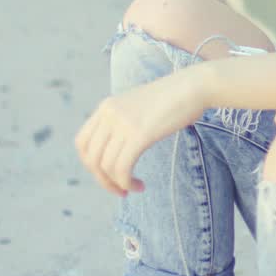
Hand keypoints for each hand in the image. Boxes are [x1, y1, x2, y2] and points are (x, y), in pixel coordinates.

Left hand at [75, 68, 205, 195]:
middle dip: (102, 179)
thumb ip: (124, 121)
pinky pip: (122, 167)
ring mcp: (123, 123)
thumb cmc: (174, 98)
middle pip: (90, 157)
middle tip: (119, 189)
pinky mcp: (139, 134)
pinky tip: (140, 185)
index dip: (90, 164)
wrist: (194, 86)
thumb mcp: (139, 106)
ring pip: (106, 166)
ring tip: (132, 188)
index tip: (107, 173)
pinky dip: (126, 182)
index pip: (81, 142)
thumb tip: (119, 147)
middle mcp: (109, 114)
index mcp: (106, 106)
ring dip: (117, 184)